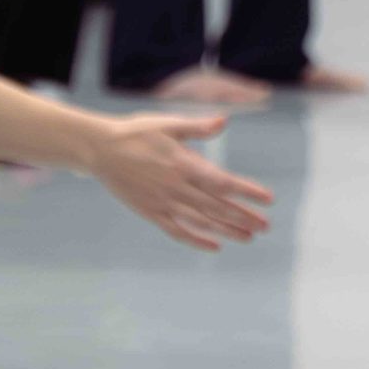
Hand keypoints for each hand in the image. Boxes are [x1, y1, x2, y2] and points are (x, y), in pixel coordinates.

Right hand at [86, 113, 275, 250]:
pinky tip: (214, 246)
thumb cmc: (136, 132)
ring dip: (227, 230)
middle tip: (265, 226)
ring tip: (248, 237)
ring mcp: (163, 203)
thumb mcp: (168, 124)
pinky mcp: (151, 213)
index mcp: (183, 164)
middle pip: (217, 206)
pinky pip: (177, 231)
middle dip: (243, 217)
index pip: (223, 182)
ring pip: (201, 221)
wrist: (100, 150)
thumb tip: (224, 121)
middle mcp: (176, 187)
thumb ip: (197, 127)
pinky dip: (196, 240)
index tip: (268, 199)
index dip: (246, 192)